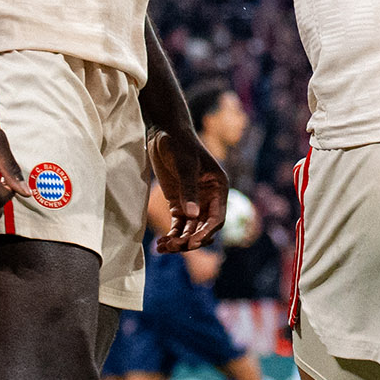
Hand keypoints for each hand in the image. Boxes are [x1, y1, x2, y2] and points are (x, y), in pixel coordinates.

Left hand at [147, 128, 227, 252]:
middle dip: (190, 240)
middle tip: (174, 247)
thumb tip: (192, 216)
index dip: (206, 232)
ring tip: (163, 247)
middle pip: (204, 228)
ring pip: (190, 230)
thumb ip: (189, 190)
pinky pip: (178, 225)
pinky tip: (160, 243)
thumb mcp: (185, 165)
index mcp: (218, 188)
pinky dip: (171, 235)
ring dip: (179, 241)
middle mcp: (209, 198)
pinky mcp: (179, 203)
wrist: (164, 131)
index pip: (217, 218)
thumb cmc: (179, 144)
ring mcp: (194, 202)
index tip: (192, 242)